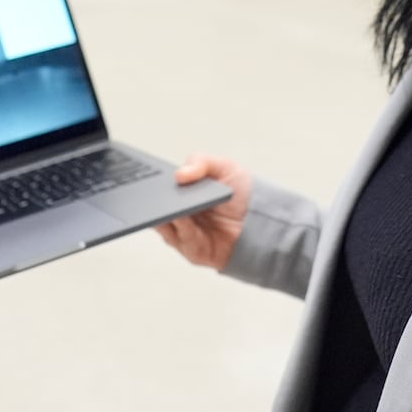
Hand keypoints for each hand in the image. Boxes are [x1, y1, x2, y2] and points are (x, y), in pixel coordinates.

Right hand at [154, 154, 252, 270]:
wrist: (263, 222)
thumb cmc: (243, 195)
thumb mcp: (224, 167)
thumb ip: (201, 162)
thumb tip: (178, 174)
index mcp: (183, 194)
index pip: (160, 189)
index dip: (152, 183)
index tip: (148, 176)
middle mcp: (180, 214)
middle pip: (158, 207)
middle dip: (154, 199)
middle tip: (152, 190)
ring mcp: (184, 232)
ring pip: (164, 224)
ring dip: (163, 213)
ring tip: (165, 202)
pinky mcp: (192, 249)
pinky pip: (180, 238)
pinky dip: (179, 227)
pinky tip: (180, 216)